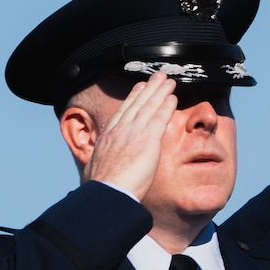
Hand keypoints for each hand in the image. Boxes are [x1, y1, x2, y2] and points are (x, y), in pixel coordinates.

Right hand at [85, 73, 177, 199]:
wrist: (108, 193)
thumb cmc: (103, 189)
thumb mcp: (97, 170)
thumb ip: (104, 164)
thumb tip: (102, 171)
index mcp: (108, 138)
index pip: (123, 113)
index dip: (133, 98)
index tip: (140, 87)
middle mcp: (120, 131)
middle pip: (137, 104)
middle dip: (148, 88)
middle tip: (158, 76)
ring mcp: (133, 134)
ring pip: (148, 107)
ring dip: (160, 91)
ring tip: (169, 81)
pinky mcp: (147, 141)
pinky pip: (158, 119)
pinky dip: (166, 106)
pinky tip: (173, 97)